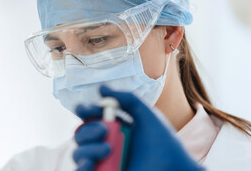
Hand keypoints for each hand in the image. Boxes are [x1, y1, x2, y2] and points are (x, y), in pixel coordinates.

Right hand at [73, 85, 204, 170]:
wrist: (172, 165)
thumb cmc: (162, 140)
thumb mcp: (145, 112)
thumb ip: (126, 97)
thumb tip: (101, 88)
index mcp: (113, 126)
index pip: (90, 116)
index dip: (84, 110)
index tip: (85, 109)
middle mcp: (105, 141)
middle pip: (81, 133)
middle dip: (88, 129)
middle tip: (104, 130)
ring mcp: (103, 160)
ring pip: (79, 152)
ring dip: (87, 148)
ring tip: (107, 149)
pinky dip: (82, 167)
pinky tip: (91, 163)